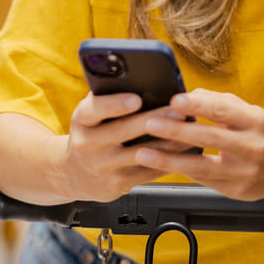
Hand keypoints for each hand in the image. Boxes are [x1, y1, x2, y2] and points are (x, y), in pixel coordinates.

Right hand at [61, 93, 195, 202]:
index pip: (94, 109)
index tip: (136, 99)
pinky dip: (168, 161)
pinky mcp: (116, 185)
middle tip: (179, 111)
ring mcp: (101, 167)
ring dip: (168, 142)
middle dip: (154, 119)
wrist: (74, 173)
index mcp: (82, 120)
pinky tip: (184, 151)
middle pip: (123, 131)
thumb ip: (109, 97)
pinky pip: (147, 172)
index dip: (115, 104)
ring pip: (141, 154)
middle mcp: (87, 144)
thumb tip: (140, 78)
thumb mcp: (91, 115)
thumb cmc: (92, 133)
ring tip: (190, 130)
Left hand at [136, 89, 263, 200]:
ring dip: (169, 160)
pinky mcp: (236, 191)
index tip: (174, 101)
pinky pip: (203, 180)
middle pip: (210, 138)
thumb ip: (218, 103)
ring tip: (144, 153)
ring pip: (202, 167)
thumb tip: (188, 96)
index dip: (197, 106)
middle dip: (176, 132)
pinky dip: (181, 171)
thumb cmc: (263, 133)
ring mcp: (245, 173)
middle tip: (150, 124)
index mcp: (255, 121)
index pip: (223, 111)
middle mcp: (252, 147)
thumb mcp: (248, 112)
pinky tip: (161, 166)